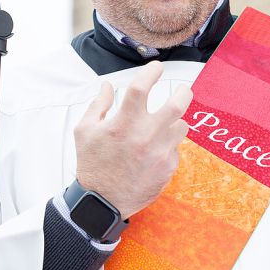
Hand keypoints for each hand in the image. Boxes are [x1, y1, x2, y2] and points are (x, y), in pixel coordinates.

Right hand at [74, 61, 191, 218]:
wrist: (101, 202)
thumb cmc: (92, 164)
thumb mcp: (85, 131)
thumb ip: (98, 105)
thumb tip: (107, 85)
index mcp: (124, 123)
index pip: (142, 86)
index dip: (152, 71)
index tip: (157, 68)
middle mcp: (145, 136)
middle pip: (178, 104)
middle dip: (184, 92)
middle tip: (184, 90)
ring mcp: (159, 153)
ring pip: (182, 126)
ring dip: (175, 122)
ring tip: (164, 126)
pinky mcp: (168, 168)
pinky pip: (176, 149)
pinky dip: (168, 146)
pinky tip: (154, 152)